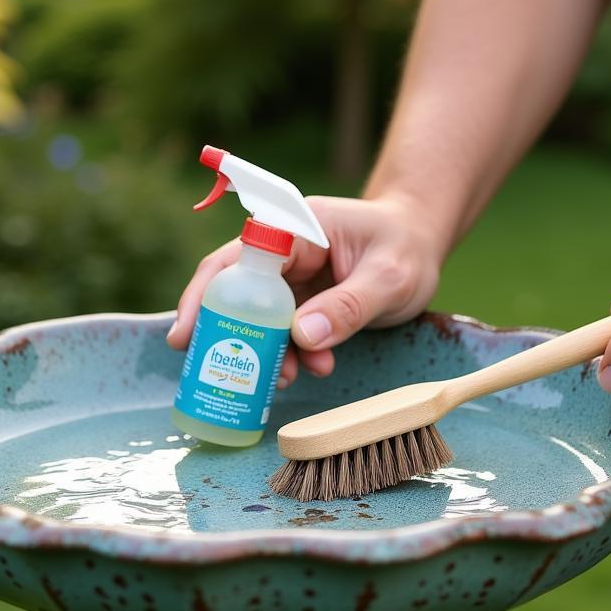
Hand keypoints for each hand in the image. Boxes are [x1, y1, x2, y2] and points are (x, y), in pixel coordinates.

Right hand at [165, 194, 442, 386]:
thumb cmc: (408, 246)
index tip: (188, 334)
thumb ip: (348, 306)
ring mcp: (293, 279)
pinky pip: (285, 332)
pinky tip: (314, 366)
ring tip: (282, 380)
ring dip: (267, 353)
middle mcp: (286, 252)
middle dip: (225, 334)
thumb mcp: (389, 277)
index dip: (206, 296)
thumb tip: (301, 336)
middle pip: (236, 292)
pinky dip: (294, 354)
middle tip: (213, 371)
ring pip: (260, 319)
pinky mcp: (304, 302)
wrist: (422, 247)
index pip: (237, 259)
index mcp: (296, 230)